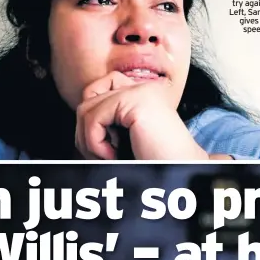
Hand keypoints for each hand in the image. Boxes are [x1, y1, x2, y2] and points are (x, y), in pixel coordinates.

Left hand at [75, 73, 207, 159]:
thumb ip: (108, 122)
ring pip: (86, 110)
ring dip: (89, 141)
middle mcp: (143, 86)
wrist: (183, 172)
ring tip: (110, 157)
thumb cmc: (157, 162)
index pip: (98, 89)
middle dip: (86, 133)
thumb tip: (77, 119)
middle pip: (88, 99)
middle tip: (103, 157)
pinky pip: (93, 119)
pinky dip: (95, 143)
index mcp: (144, 93)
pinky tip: (114, 155)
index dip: (91, 118)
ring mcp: (140, 91)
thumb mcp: (127, 137)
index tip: (105, 146)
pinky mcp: (135, 101)